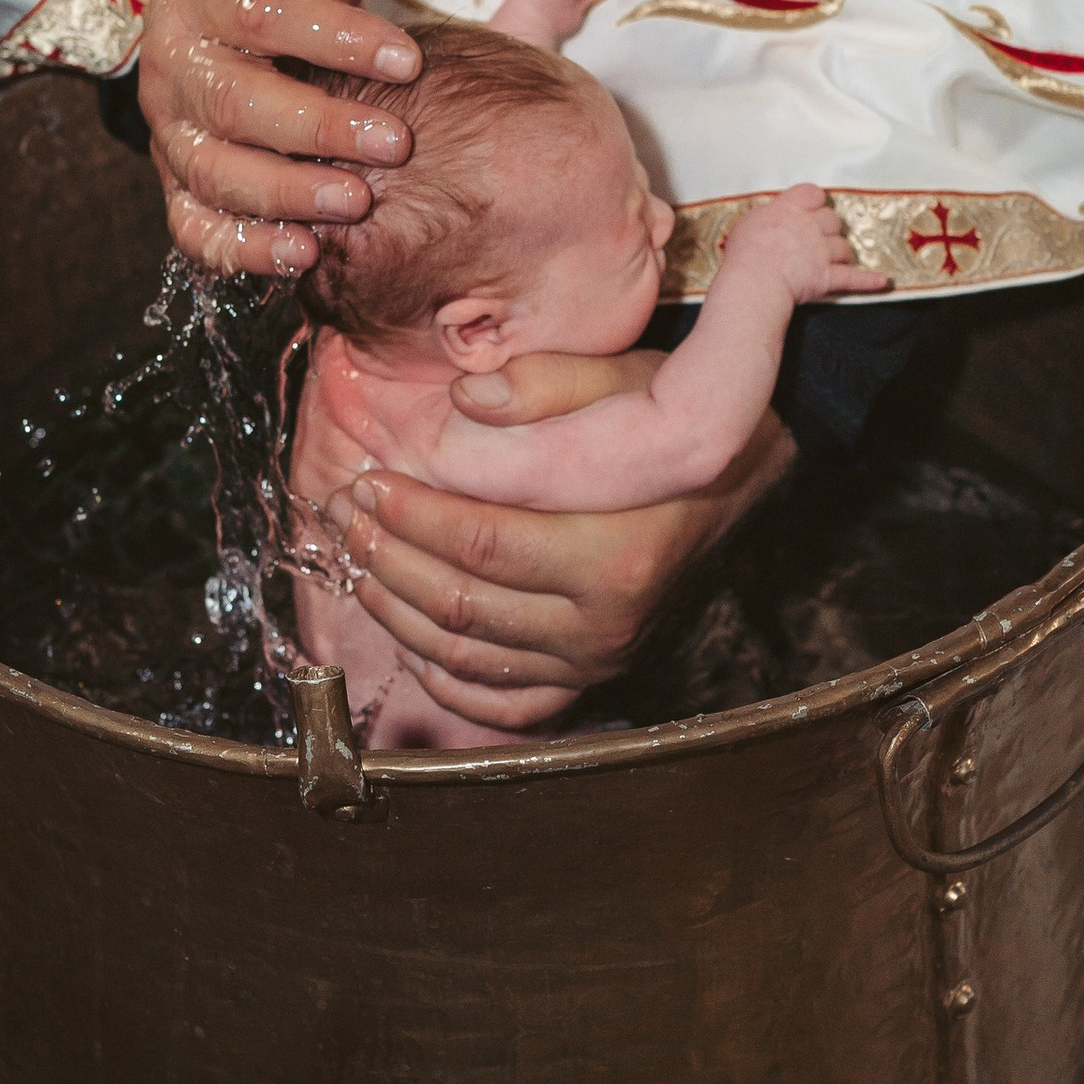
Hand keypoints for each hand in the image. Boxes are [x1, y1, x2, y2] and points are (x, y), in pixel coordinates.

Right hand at [138, 0, 418, 278]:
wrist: (208, 17)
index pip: (262, 12)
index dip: (335, 37)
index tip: (407, 61)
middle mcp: (172, 66)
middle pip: (235, 103)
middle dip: (319, 129)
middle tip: (395, 144)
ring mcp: (168, 132)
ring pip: (217, 173)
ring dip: (289, 195)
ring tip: (357, 203)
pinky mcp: (174, 186)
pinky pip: (196, 229)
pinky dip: (245, 250)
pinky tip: (303, 255)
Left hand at [327, 356, 791, 729]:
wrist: (743, 479)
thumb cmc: (674, 424)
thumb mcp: (630, 380)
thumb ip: (549, 384)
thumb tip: (460, 400)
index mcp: (615, 553)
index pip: (480, 543)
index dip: (409, 517)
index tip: (363, 482)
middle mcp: (607, 622)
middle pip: (460, 605)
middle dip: (385, 558)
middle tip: (340, 517)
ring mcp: (599, 659)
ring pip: (466, 656)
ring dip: (397, 612)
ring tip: (356, 563)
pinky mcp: (593, 678)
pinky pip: (505, 703)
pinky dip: (447, 681)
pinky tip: (410, 640)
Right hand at [720, 180, 887, 301]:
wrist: (754, 280)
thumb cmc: (744, 252)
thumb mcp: (748, 222)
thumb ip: (766, 216)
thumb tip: (771, 217)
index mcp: (790, 208)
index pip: (813, 194)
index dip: (814, 202)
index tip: (810, 208)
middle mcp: (810, 226)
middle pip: (832, 219)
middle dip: (828, 228)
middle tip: (817, 238)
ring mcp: (821, 252)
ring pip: (843, 247)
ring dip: (841, 253)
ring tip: (834, 259)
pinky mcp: (827, 276)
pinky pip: (852, 278)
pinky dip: (868, 281)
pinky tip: (882, 281)